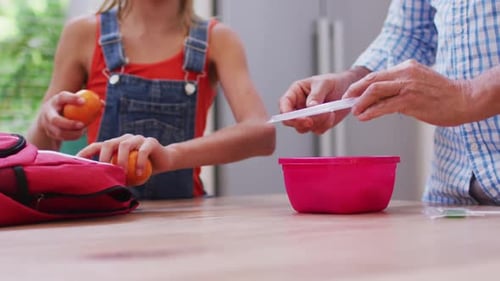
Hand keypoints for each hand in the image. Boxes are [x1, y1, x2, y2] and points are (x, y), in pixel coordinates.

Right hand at [38, 91, 86, 139]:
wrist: (50, 114)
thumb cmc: (68, 105)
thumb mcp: (73, 101)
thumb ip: (88, 101)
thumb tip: (102, 103)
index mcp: (56, 100)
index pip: (63, 97)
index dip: (72, 99)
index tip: (84, 101)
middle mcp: (48, 112)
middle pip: (55, 120)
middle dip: (69, 124)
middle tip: (82, 124)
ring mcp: (47, 124)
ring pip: (58, 132)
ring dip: (73, 133)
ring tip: (83, 129)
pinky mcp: (50, 133)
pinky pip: (62, 138)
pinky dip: (72, 137)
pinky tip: (80, 133)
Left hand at [77, 134, 165, 174]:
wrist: (164, 161)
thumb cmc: (143, 169)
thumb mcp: (127, 173)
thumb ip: (116, 176)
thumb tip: (100, 188)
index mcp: (116, 144)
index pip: (98, 145)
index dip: (86, 152)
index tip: (76, 160)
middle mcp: (125, 139)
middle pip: (109, 143)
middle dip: (103, 157)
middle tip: (103, 170)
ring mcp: (138, 139)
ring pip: (124, 145)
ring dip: (121, 160)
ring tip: (122, 173)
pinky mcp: (150, 142)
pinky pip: (142, 150)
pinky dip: (139, 162)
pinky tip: (138, 173)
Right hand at [279, 68, 368, 133]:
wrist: (347, 88)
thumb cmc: (333, 82)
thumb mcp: (324, 83)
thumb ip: (316, 95)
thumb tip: (310, 106)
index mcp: (295, 93)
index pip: (284, 104)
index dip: (287, 113)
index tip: (298, 118)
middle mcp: (298, 106)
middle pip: (290, 121)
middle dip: (301, 123)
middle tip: (312, 121)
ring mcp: (307, 116)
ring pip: (303, 128)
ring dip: (317, 123)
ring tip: (329, 112)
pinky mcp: (317, 124)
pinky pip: (317, 130)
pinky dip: (325, 125)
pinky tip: (331, 116)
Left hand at [344, 59, 472, 125]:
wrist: (464, 99)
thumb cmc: (443, 95)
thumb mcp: (419, 82)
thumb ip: (401, 87)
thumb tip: (381, 99)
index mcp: (406, 67)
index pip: (377, 75)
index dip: (361, 85)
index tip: (351, 94)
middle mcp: (405, 73)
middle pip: (371, 80)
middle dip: (354, 91)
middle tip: (345, 101)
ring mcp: (407, 86)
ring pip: (374, 91)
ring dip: (360, 102)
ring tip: (354, 111)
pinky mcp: (410, 100)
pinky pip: (384, 106)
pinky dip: (370, 112)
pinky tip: (364, 117)